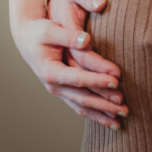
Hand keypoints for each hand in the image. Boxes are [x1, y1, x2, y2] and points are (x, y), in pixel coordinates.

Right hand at [12, 0, 126, 129]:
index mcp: (50, 71)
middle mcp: (54, 85)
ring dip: (102, 114)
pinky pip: (80, 106)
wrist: (26, 39)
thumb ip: (69, 36)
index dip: (97, 79)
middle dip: (104, 104)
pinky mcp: (64, 91)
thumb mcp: (50, 30)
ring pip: (82, 106)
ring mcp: (59, 90)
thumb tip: (86, 40)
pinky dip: (95, 114)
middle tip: (125, 107)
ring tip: (121, 121)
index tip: (116, 80)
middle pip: (83, 98)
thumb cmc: (39, 31)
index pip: (78, 78)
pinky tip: (109, 120)